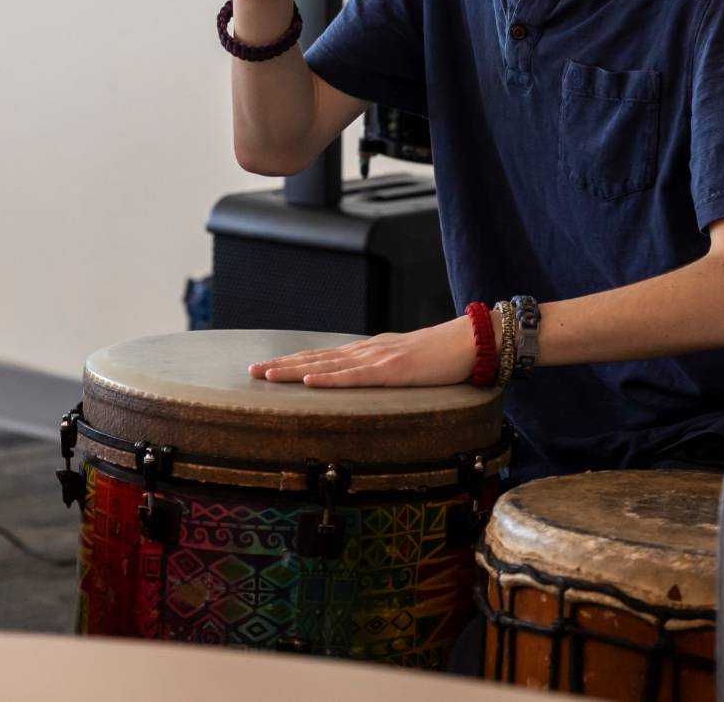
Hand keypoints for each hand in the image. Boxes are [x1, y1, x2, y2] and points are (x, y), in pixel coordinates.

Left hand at [248, 313, 483, 387]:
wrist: (471, 342)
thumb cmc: (442, 357)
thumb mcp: (404, 365)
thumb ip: (383, 371)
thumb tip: (364, 382)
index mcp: (368, 352)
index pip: (323, 356)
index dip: (293, 362)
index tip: (267, 368)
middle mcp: (367, 351)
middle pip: (317, 357)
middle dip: (283, 365)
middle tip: (252, 372)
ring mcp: (378, 358)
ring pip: (328, 365)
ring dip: (295, 370)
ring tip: (268, 375)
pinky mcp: (393, 370)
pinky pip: (356, 376)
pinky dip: (330, 379)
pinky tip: (310, 380)